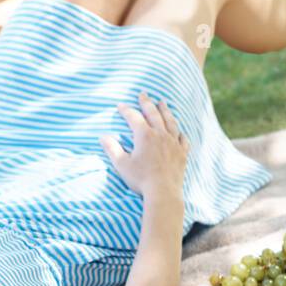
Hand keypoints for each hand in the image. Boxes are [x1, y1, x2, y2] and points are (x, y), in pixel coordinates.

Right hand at [99, 91, 188, 208]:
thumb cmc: (141, 179)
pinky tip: (178, 131)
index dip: (126, 110)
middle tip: (143, 94)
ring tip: (163, 103)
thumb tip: (103, 137)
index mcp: (144, 135)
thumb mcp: (121, 164)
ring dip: (165, 111)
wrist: (163, 192)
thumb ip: (112, 148)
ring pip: (170, 121)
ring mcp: (173, 142)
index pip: (134, 117)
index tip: (120, 105)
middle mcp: (160, 134)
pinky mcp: (182, 152)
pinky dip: (179, 132)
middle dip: (147, 102)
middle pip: (153, 113)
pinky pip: (182, 138)